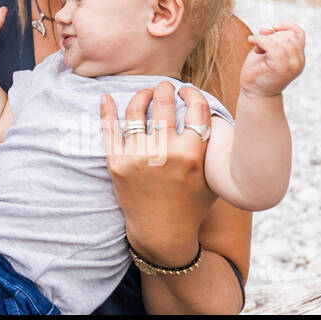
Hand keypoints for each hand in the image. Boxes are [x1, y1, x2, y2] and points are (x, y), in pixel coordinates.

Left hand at [100, 82, 215, 265]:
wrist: (163, 233)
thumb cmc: (192, 204)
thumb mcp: (213, 178)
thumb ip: (214, 148)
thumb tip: (213, 113)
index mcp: (193, 155)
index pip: (196, 109)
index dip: (193, 94)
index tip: (189, 92)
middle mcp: (165, 153)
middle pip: (164, 104)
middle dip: (165, 89)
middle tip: (166, 86)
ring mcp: (138, 157)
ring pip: (136, 112)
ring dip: (141, 96)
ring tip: (146, 93)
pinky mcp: (117, 163)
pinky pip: (109, 129)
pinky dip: (107, 110)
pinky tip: (106, 97)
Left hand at [240, 21, 304, 97]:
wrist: (255, 93)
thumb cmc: (258, 72)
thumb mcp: (266, 51)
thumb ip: (271, 38)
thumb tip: (269, 28)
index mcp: (297, 57)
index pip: (299, 34)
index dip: (286, 26)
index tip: (273, 27)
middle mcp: (298, 61)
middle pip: (287, 35)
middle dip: (271, 35)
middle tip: (260, 47)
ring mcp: (292, 65)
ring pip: (281, 39)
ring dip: (265, 39)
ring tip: (258, 50)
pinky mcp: (281, 67)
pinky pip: (272, 45)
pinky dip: (260, 40)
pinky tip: (252, 42)